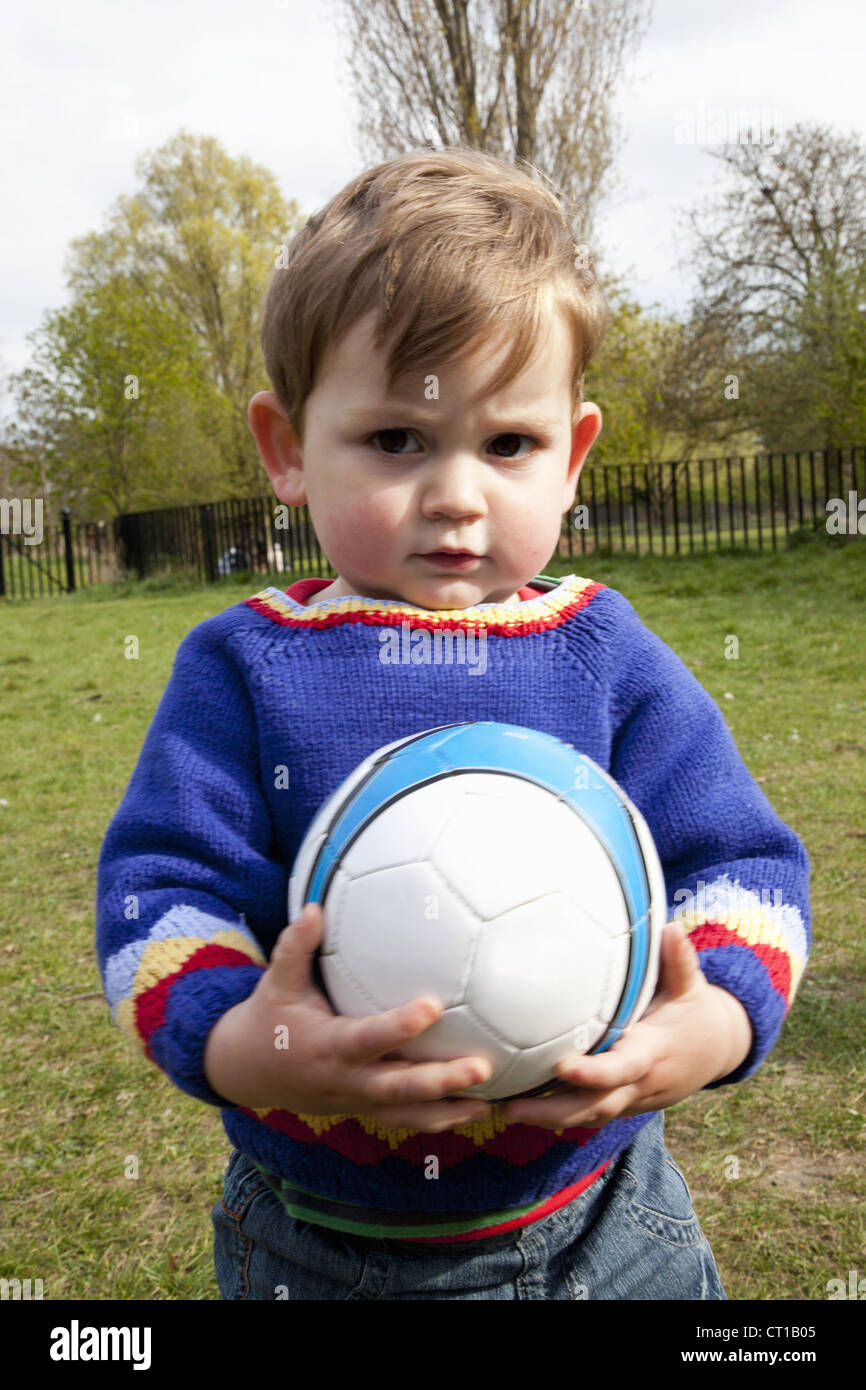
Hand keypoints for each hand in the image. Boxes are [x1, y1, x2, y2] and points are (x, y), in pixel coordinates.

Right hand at [204, 902, 493, 1131]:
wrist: (247, 1072)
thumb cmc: (268, 1018)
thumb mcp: (276, 982)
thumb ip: (296, 947)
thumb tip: (315, 906)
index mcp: (328, 1047)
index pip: (369, 1038)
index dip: (400, 1026)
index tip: (435, 1005)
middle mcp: (345, 1080)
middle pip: (398, 1087)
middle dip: (440, 1080)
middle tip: (482, 1068)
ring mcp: (356, 1100)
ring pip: (405, 1112)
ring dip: (448, 1110)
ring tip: (489, 1103)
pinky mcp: (364, 1109)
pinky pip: (404, 1120)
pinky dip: (438, 1120)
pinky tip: (475, 1112)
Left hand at [498, 921, 752, 1129]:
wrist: (717, 1051)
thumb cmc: (695, 1011)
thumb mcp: (692, 986)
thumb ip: (679, 961)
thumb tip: (670, 928)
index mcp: (651, 1053)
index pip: (621, 1069)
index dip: (593, 1072)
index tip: (561, 1065)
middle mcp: (638, 1082)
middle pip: (595, 1106)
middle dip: (552, 1111)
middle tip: (509, 1107)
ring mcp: (629, 1098)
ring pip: (586, 1116)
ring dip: (545, 1118)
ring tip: (500, 1110)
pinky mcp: (620, 1102)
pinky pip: (587, 1113)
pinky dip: (555, 1114)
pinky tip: (517, 1106)